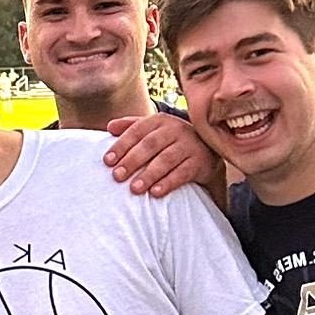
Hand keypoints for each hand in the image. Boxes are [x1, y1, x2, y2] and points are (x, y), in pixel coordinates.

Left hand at [104, 113, 219, 196]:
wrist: (207, 150)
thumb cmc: (171, 141)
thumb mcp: (153, 130)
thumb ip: (131, 127)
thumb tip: (109, 127)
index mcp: (159, 121)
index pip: (137, 131)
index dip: (121, 145)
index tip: (107, 161)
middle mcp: (175, 129)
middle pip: (150, 145)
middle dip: (132, 161)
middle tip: (117, 176)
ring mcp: (189, 145)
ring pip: (166, 159)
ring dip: (149, 175)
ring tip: (134, 188)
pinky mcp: (200, 161)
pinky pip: (182, 173)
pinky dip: (168, 183)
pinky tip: (155, 193)